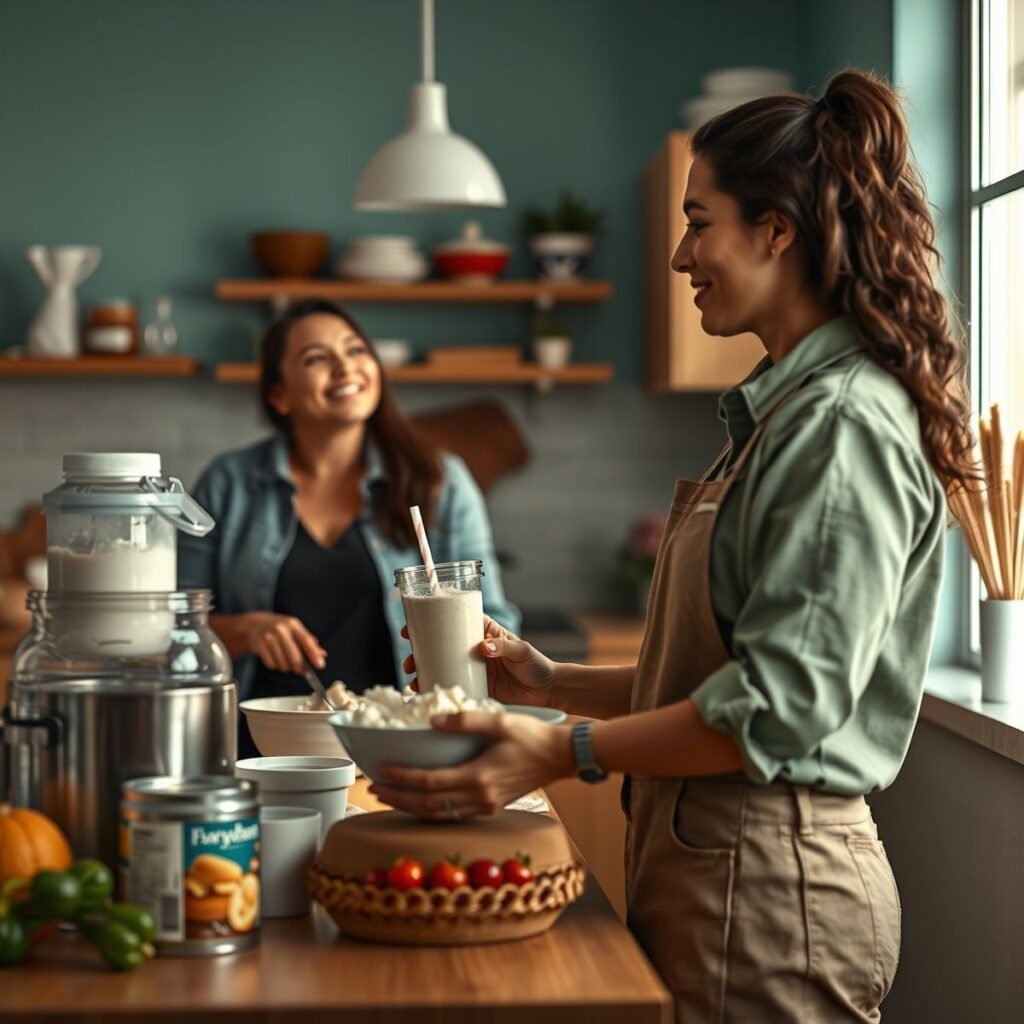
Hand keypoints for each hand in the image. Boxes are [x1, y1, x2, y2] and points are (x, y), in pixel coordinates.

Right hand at [243, 613, 324, 673]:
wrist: (253, 624)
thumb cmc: (278, 627)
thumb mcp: (294, 629)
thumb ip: (308, 641)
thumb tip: (322, 654)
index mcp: (293, 624)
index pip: (306, 641)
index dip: (314, 654)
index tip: (320, 665)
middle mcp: (281, 630)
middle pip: (294, 657)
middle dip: (299, 667)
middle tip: (300, 670)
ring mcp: (269, 637)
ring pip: (283, 663)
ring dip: (286, 667)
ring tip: (284, 660)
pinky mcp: (259, 646)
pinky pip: (271, 664)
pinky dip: (275, 666)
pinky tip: (274, 658)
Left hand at [369, 711, 574, 819]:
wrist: (561, 757)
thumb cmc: (532, 737)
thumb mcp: (499, 721)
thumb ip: (465, 721)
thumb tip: (432, 722)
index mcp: (478, 777)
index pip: (429, 782)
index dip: (402, 778)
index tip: (381, 771)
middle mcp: (479, 797)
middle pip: (427, 803)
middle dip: (397, 797)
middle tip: (374, 788)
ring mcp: (485, 806)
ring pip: (437, 814)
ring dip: (410, 807)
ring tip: (389, 797)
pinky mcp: (490, 807)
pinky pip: (452, 815)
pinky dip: (430, 811)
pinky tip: (420, 803)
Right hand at [401, 617, 556, 706]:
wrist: (547, 691)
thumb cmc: (537, 664)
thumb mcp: (521, 651)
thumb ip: (504, 646)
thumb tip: (483, 646)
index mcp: (484, 633)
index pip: (454, 621)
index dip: (432, 621)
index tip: (412, 627)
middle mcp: (473, 649)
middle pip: (440, 645)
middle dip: (420, 650)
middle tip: (408, 659)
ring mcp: (472, 669)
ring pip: (441, 666)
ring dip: (423, 670)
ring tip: (411, 679)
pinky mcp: (475, 688)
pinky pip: (451, 686)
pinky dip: (436, 689)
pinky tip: (423, 694)